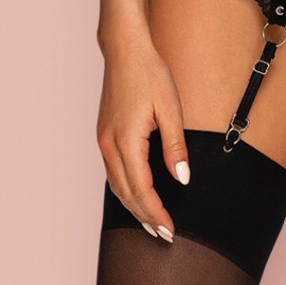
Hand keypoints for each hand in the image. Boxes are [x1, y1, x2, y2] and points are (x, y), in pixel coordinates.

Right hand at [96, 26, 191, 241]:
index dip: (156, 212)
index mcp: (126, 140)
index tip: (171, 230)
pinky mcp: (104, 135)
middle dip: (144, 216)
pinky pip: (113, 172)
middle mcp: (109, 145)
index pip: (141, 189)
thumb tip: (182, 179)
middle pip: (125, 194)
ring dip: (133, 206)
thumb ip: (175, 146)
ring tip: (152, 222)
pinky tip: (138, 193)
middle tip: (164, 235)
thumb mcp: (170, 107)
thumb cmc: (149, 73)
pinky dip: (126, 189)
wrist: (125, 49)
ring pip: (116, 185)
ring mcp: (103, 140)